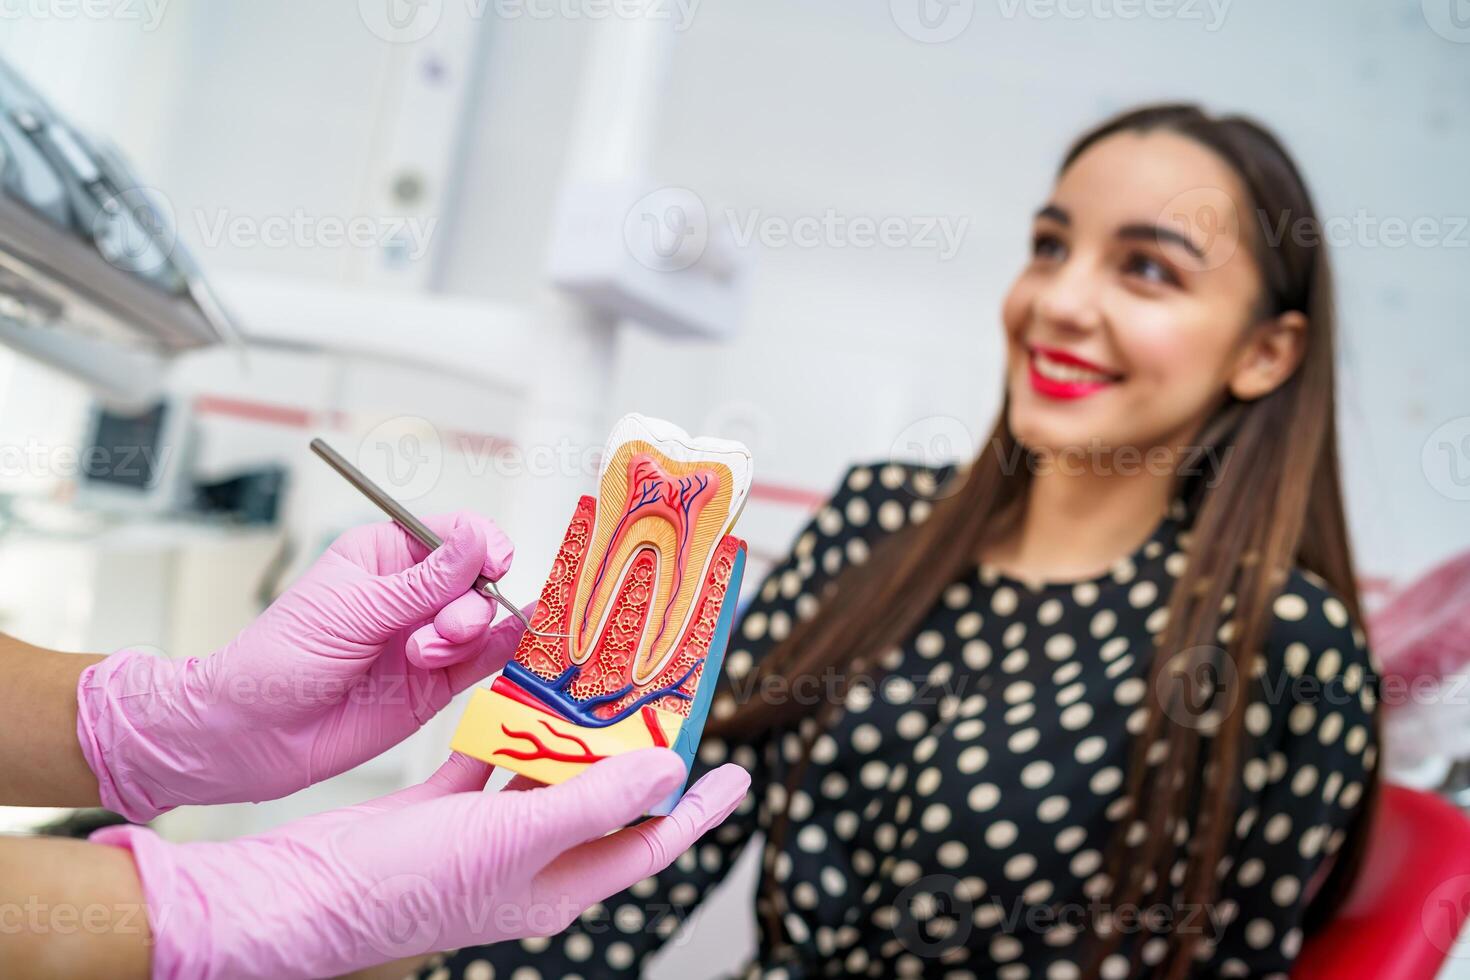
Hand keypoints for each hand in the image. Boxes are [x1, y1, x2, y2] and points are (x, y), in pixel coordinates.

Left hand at [77, 512, 525, 821]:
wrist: (255, 734)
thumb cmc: (280, 659)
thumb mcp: (352, 609)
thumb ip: (424, 582)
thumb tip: (478, 539)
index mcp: (387, 554)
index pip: (455, 531)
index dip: (482, 544)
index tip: (491, 564)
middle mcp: (415, 592)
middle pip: (479, 578)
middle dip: (470, 603)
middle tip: (442, 631)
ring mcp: (429, 636)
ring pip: (485, 620)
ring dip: (467, 635)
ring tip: (423, 658)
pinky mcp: (439, 681)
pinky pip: (487, 658)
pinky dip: (505, 652)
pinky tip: (512, 648)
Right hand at [94, 749, 750, 979]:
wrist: (306, 893)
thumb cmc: (404, 886)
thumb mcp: (513, 841)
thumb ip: (593, 803)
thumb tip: (668, 772)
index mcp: (560, 885)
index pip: (652, 844)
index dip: (698, 811)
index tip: (738, 775)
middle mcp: (532, 863)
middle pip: (604, 801)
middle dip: (635, 756)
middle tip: (664, 706)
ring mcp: (488, 839)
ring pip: (546, 778)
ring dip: (571, 735)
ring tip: (602, 688)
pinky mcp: (445, 813)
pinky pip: (491, 764)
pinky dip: (505, 731)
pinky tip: (516, 695)